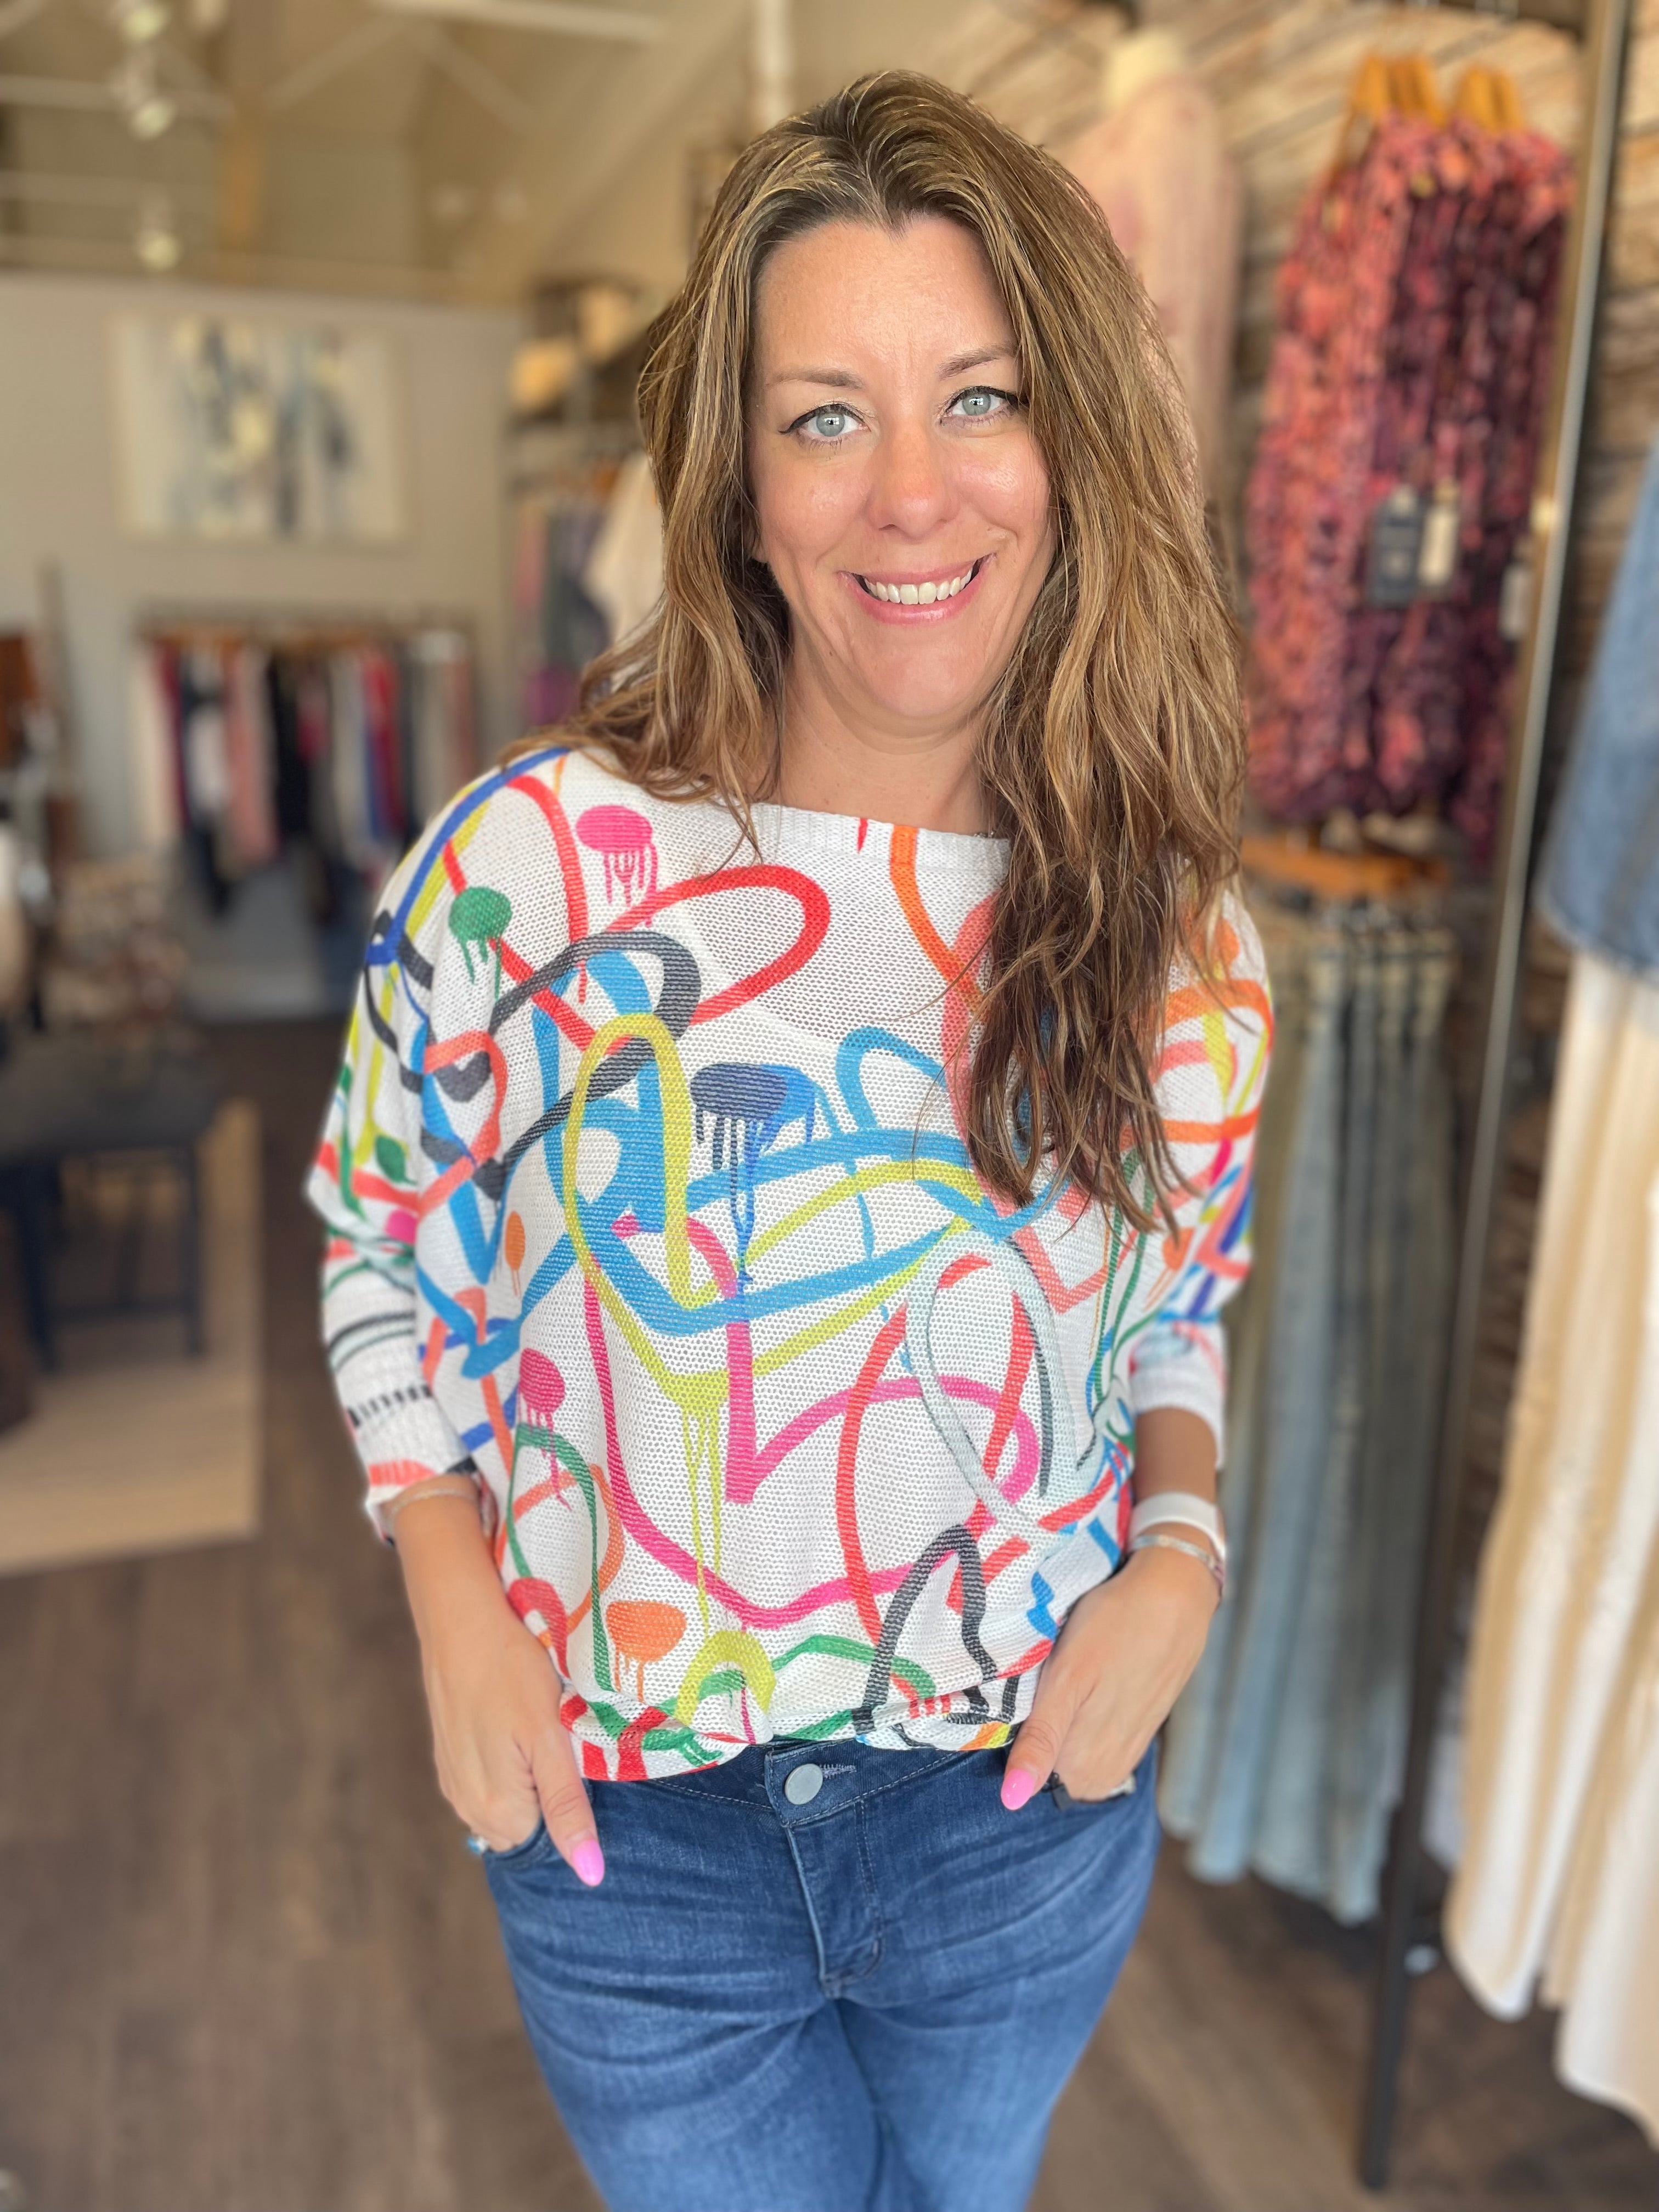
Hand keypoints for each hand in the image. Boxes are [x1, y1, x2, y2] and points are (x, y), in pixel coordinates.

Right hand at [394, 1493, 604, 1883]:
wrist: (459, 1618)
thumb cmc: (512, 1671)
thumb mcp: (550, 1739)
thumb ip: (567, 1809)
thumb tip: (590, 1876)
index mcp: (496, 1810)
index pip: (548, 1842)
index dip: (571, 1809)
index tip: (578, 1764)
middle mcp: (466, 1806)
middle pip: (525, 1828)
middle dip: (548, 1798)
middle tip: (560, 1742)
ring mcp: (453, 1780)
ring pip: (504, 1805)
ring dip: (527, 1780)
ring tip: (537, 1731)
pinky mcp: (447, 1755)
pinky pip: (485, 1783)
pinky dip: (505, 1764)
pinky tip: (513, 1726)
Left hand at [1001, 1543, 1217, 1806]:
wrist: (1174, 1596)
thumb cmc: (1113, 1627)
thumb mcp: (1066, 1679)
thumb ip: (1041, 1740)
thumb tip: (1012, 1800)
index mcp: (1084, 1769)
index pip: (1025, 1775)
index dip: (1018, 1733)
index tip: (1030, 1696)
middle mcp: (1106, 1774)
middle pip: (1049, 1766)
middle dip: (1042, 1730)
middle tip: (1052, 1680)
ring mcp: (1124, 1755)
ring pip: (1069, 1753)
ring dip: (1064, 1721)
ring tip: (1072, 1678)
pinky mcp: (1137, 1734)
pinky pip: (1093, 1740)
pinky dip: (1085, 1715)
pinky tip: (1092, 1682)